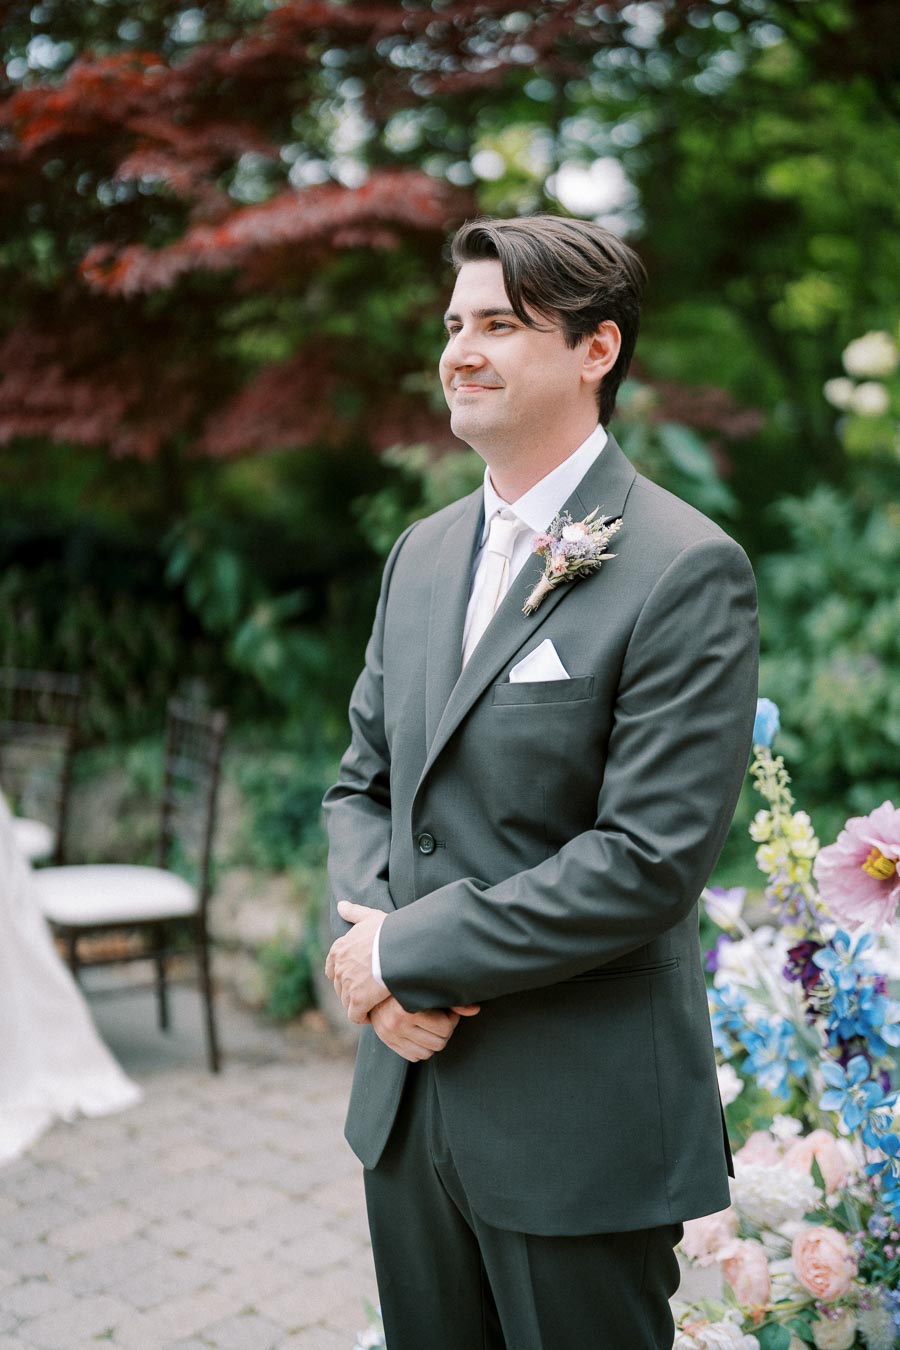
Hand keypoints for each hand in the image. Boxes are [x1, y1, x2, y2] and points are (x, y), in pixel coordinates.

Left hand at [325, 900, 387, 1023]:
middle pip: (340, 987)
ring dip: (359, 1005)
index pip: (332, 968)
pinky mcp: (358, 1001)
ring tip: (375, 1004)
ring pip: (348, 1002)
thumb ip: (354, 912)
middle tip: (371, 991)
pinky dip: (364, 1017)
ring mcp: (347, 985)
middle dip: (353, 990)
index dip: (346, 974)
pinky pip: (356, 1015)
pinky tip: (375, 1014)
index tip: (360, 976)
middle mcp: (339, 968)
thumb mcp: (370, 917)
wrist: (401, 948)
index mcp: (339, 949)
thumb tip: (340, 905)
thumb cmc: (389, 931)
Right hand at [369, 996, 480, 1062]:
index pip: (445, 1028)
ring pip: (428, 1053)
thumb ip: (453, 1001)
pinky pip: (415, 1057)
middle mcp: (396, 1024)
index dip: (451, 1019)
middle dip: (444, 1031)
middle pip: (439, 1043)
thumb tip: (475, 1009)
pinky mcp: (389, 1044)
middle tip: (440, 1018)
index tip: (447, 1010)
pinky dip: (421, 1048)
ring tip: (430, 1025)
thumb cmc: (409, 986)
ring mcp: (391, 1036)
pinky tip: (420, 1032)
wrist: (377, 988)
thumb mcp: (428, 990)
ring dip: (433, 1041)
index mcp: (406, 1007)